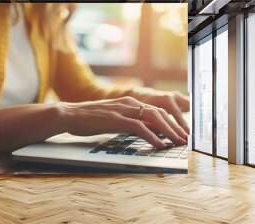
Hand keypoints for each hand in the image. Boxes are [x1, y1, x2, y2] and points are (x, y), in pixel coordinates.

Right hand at [57, 96, 187, 148]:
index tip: (179, 133)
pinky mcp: (116, 119)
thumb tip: (140, 130)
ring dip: (168, 132)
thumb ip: (126, 121)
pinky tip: (159, 145)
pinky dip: (152, 137)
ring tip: (178, 143)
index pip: (156, 109)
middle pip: (160, 113)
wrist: (69, 115)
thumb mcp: (111, 118)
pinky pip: (139, 127)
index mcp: (129, 102)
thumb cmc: (88, 119)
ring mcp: (123, 110)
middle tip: (185, 139)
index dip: (170, 121)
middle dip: (175, 126)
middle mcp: (130, 103)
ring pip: (153, 118)